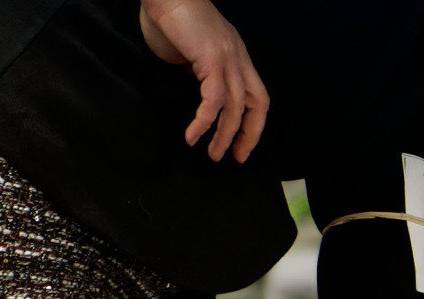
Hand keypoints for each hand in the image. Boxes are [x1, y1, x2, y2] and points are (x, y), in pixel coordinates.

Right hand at [139, 0, 268, 162]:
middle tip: (235, 157)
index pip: (255, 96)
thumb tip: (193, 92)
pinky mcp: (212, 59)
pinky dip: (205, 121)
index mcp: (237, 56)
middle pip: (256, 105)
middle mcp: (238, 58)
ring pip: (235, 107)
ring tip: (212, 154)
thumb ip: (197, 72)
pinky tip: (193, 135)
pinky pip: (214, 100)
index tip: (241, 145)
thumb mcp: (188, 52)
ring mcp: (228, 58)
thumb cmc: (167, 17)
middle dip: (248, 135)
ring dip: (224, 135)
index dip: (252, 123)